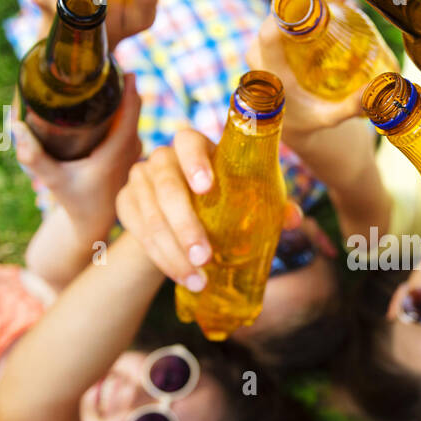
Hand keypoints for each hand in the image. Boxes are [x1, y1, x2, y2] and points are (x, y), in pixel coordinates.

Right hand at [15, 74, 142, 232]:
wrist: (92, 222)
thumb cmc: (74, 200)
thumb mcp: (52, 179)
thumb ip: (33, 156)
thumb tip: (16, 126)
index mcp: (117, 155)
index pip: (131, 115)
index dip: (130, 90)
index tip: (123, 68)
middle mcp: (131, 152)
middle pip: (133, 110)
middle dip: (121, 87)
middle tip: (103, 64)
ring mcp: (135, 153)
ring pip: (132, 117)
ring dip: (122, 98)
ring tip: (104, 76)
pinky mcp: (132, 154)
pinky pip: (131, 125)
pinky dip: (123, 111)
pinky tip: (109, 97)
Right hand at [114, 130, 302, 291]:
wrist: (183, 221)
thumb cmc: (224, 202)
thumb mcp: (248, 202)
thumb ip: (271, 207)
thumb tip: (294, 219)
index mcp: (195, 147)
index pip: (188, 141)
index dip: (195, 162)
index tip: (207, 187)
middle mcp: (163, 159)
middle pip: (167, 186)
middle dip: (185, 225)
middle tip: (204, 257)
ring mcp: (140, 180)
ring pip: (151, 215)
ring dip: (173, 251)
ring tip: (197, 278)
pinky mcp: (126, 204)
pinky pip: (138, 232)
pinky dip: (160, 257)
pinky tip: (181, 276)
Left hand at [244, 0, 362, 138]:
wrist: (288, 122)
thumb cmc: (308, 119)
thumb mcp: (329, 118)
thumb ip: (349, 107)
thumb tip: (373, 90)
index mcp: (271, 74)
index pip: (270, 34)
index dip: (292, 12)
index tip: (322, 2)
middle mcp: (259, 57)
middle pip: (276, 16)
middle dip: (307, 0)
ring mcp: (260, 47)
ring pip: (279, 13)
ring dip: (305, 2)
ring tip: (337, 0)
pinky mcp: (266, 42)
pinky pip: (280, 18)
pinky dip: (301, 8)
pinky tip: (326, 4)